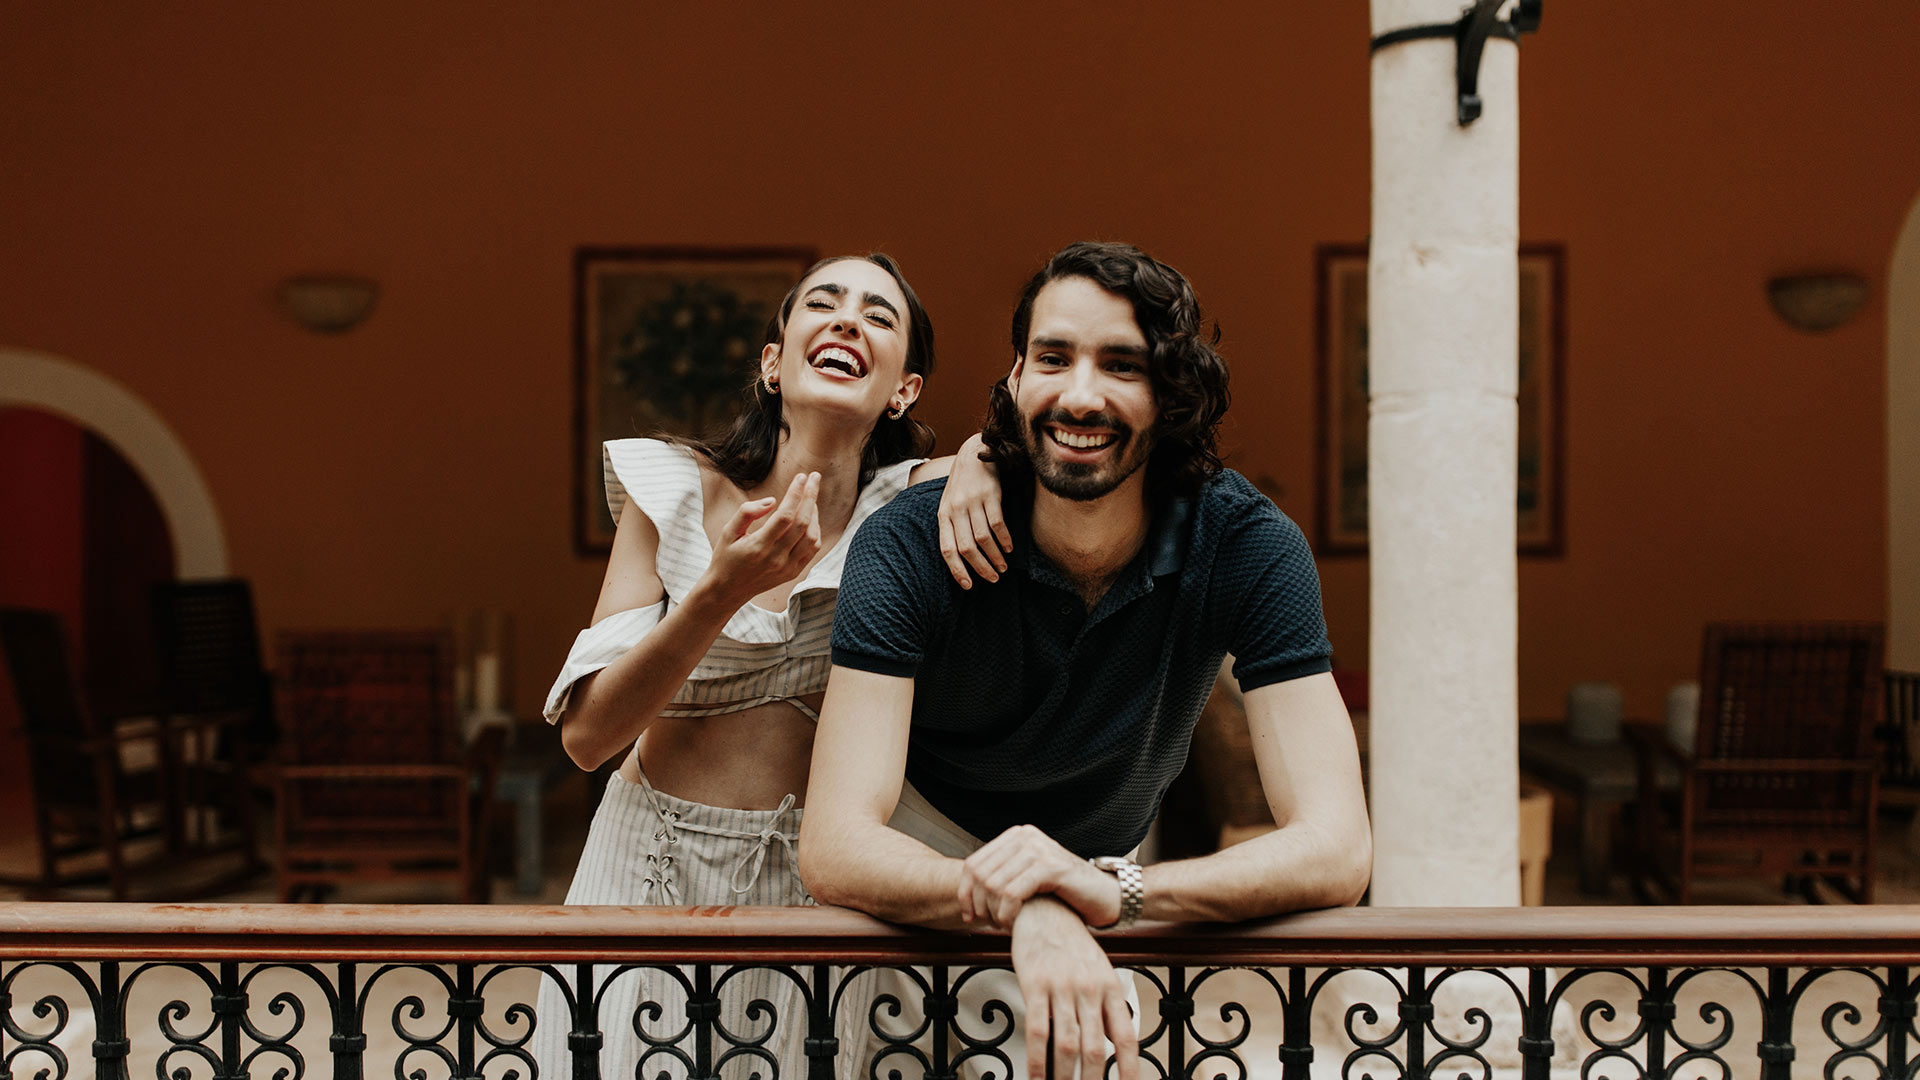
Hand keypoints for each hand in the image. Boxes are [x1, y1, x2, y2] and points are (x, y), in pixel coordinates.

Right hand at [705, 472, 820, 605]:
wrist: (727, 591)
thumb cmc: (726, 557)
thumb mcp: (727, 532)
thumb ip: (747, 512)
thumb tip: (772, 500)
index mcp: (758, 546)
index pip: (785, 516)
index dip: (795, 493)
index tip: (800, 476)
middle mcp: (776, 558)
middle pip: (803, 523)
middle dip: (810, 496)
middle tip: (814, 478)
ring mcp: (787, 567)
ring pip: (812, 537)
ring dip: (814, 513)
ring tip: (810, 497)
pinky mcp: (793, 573)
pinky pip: (812, 549)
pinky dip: (815, 531)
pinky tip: (810, 517)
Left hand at [937, 433, 1008, 588]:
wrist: (974, 451)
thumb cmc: (962, 484)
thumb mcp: (950, 504)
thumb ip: (953, 527)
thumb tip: (962, 558)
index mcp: (943, 515)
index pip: (947, 549)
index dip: (957, 570)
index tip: (968, 586)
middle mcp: (956, 510)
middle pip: (967, 548)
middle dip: (981, 568)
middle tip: (993, 579)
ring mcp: (973, 502)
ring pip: (983, 539)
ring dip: (995, 557)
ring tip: (1003, 567)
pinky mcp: (990, 495)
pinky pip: (997, 524)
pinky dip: (1004, 540)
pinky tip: (1009, 548)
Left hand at [958, 825, 1119, 928]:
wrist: (1107, 897)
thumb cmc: (1067, 893)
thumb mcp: (1030, 878)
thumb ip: (1004, 875)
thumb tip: (969, 889)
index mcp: (1018, 836)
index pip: (974, 863)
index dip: (966, 892)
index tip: (970, 915)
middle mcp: (1026, 837)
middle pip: (980, 874)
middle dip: (979, 905)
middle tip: (988, 924)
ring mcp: (1039, 849)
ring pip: (993, 885)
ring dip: (993, 912)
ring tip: (1004, 925)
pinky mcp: (1051, 867)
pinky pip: (1011, 893)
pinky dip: (1006, 913)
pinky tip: (1012, 923)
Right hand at [1012, 898, 1137, 1079]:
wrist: (1044, 908)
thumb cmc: (1072, 945)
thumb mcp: (1099, 970)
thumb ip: (1107, 1006)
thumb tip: (1113, 1043)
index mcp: (1110, 987)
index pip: (1125, 1036)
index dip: (1128, 1067)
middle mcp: (1090, 989)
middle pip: (1096, 1047)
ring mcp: (1062, 987)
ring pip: (1068, 1044)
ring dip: (1064, 1076)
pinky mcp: (1035, 984)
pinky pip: (1038, 1030)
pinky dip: (1037, 1060)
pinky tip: (1036, 1077)